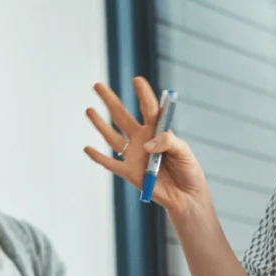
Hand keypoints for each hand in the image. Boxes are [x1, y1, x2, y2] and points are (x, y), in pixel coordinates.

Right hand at [82, 77, 209, 216]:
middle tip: (97, 85)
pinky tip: (87, 149)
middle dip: (110, 100)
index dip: (143, 94)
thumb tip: (146, 144)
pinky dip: (98, 157)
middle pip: (122, 117)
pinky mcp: (129, 173)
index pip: (149, 108)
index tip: (136, 79)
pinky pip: (111, 164)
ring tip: (88, 110)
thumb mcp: (184, 152)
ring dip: (100, 124)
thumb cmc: (188, 170)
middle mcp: (142, 139)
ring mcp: (134, 156)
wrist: (186, 196)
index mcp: (158, 131)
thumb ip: (168, 142)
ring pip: (112, 137)